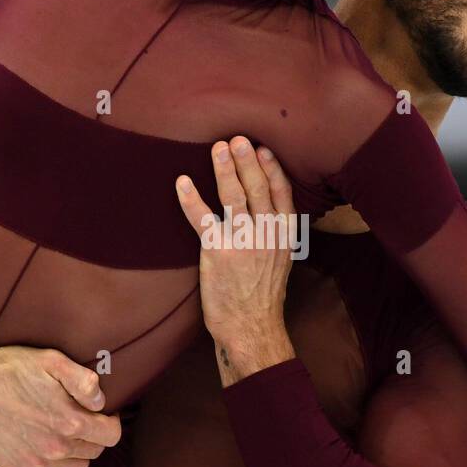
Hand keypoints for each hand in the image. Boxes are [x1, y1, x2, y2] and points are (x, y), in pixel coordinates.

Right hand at [0, 326, 121, 466]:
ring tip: (65, 436)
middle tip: (81, 421)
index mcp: (69, 422)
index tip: (103, 414)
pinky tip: (52, 455)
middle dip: (93, 436)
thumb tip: (101, 402)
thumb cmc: (11, 369)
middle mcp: (55, 448)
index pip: (111, 436)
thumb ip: (84, 381)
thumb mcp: (53, 361)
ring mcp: (36, 464)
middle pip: (94, 452)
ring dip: (77, 455)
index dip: (110, 422)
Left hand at [174, 136, 296, 385]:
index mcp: (284, 236)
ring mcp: (243, 242)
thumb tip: (267, 211)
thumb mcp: (281, 262)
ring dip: (225, 169)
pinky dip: (191, 199)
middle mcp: (267, 234)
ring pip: (234, 197)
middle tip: (238, 139)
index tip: (263, 150)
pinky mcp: (218, 252)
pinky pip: (202, 219)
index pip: (281, 194)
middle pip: (258, 188)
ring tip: (218, 148)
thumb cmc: (262, 298)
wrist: (251, 328)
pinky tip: (182, 182)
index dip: (272, 169)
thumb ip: (275, 234)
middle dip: (247, 160)